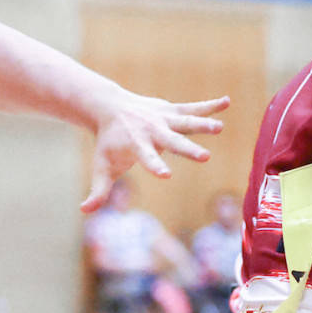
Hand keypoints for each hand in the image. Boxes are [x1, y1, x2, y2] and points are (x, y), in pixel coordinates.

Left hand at [82, 94, 230, 211]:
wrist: (109, 106)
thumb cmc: (108, 142)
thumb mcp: (102, 166)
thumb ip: (98, 190)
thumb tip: (85, 210)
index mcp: (137, 145)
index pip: (147, 158)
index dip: (156, 165)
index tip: (166, 175)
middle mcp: (152, 131)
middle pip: (173, 142)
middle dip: (188, 149)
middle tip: (205, 157)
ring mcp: (163, 119)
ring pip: (185, 122)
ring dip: (203, 124)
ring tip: (219, 127)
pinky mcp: (171, 111)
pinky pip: (193, 108)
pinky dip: (210, 105)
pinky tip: (226, 102)